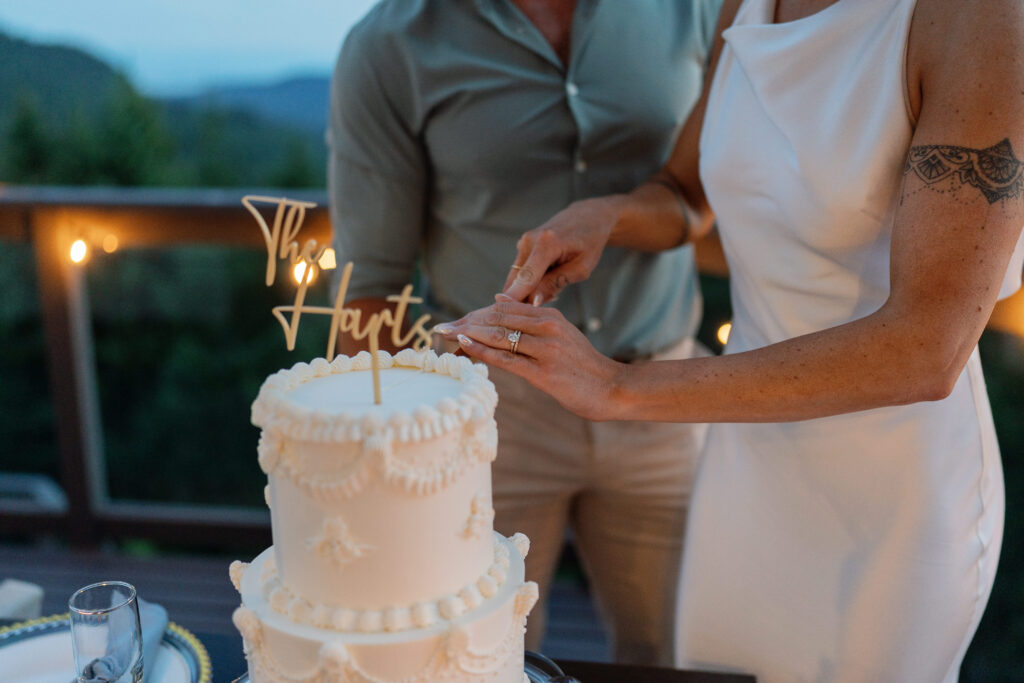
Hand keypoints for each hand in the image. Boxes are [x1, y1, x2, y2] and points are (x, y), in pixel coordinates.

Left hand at [435, 298, 625, 421]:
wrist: (610, 388)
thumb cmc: (582, 364)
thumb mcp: (560, 333)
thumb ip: (530, 318)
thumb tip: (498, 298)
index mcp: (550, 316)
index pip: (505, 309)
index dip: (476, 314)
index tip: (455, 320)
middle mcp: (547, 328)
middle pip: (498, 320)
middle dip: (467, 322)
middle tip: (442, 326)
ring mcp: (545, 350)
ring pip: (499, 337)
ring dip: (469, 335)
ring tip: (447, 334)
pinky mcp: (544, 373)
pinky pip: (507, 360)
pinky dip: (483, 352)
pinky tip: (466, 346)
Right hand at [503, 196, 621, 305]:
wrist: (588, 216)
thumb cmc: (590, 243)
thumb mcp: (581, 268)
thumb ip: (555, 284)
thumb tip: (532, 301)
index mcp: (547, 244)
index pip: (526, 278)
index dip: (516, 299)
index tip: (506, 316)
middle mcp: (529, 240)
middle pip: (516, 280)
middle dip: (523, 299)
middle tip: (542, 310)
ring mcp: (523, 241)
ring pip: (516, 278)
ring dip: (529, 290)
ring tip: (554, 289)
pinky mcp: (522, 245)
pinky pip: (520, 271)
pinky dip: (531, 281)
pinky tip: (550, 279)